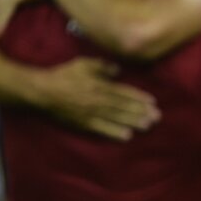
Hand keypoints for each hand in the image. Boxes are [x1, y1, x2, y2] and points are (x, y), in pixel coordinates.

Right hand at [35, 58, 159, 140]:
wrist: (42, 91)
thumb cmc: (62, 76)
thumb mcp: (82, 64)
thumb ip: (102, 66)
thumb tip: (119, 69)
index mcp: (99, 85)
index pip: (123, 92)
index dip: (139, 97)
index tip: (153, 102)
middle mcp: (98, 99)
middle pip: (123, 106)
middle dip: (141, 111)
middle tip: (158, 117)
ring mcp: (91, 112)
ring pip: (116, 117)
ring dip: (133, 121)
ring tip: (148, 125)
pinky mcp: (83, 123)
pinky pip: (101, 129)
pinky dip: (114, 132)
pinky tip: (127, 136)